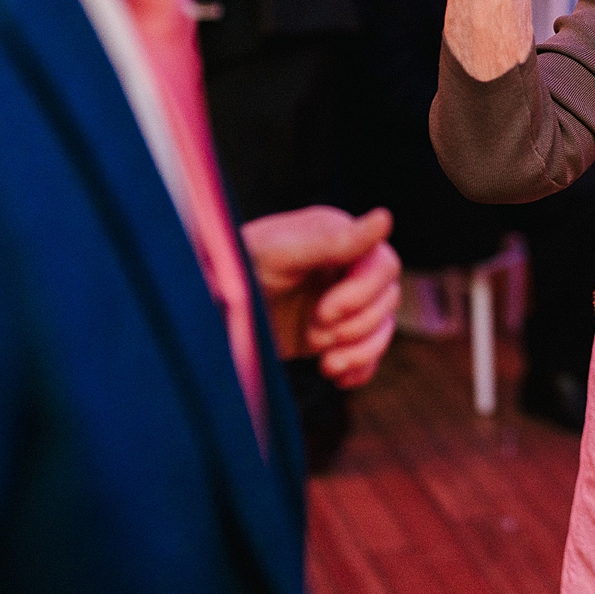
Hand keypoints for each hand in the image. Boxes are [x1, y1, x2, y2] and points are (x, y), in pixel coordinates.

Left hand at [242, 206, 399, 388]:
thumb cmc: (235, 269)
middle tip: (314, 333)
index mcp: (338, 238)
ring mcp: (343, 302)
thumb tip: (385, 218)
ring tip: (325, 362)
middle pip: (388, 299)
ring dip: (359, 350)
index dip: (361, 293)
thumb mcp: (281, 253)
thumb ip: (334, 240)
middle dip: (355, 324)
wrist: (206, 310)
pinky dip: (360, 368)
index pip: (384, 265)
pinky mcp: (334, 334)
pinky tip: (334, 375)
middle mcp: (346, 268)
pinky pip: (370, 353)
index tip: (323, 311)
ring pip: (383, 327)